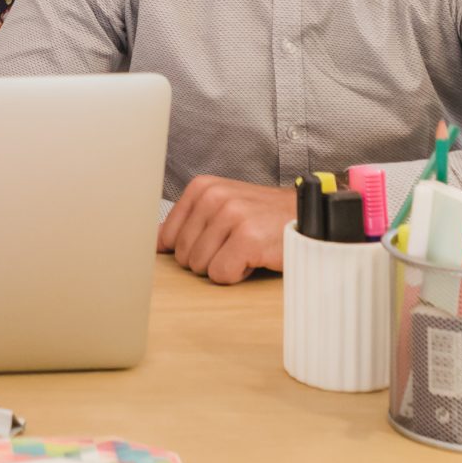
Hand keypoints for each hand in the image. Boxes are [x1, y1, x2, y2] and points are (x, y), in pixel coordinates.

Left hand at [157, 176, 291, 283]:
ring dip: (226, 266)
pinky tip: (254, 258)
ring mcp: (231, 215)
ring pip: (201, 267)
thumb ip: (188, 223)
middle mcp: (213, 197)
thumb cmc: (262, 219)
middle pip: (183, 256)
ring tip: (246, 249)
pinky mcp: (248, 237)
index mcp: (201, 188)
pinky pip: (222, 274)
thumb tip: (153, 244)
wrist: (308, 218)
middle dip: (210, 259)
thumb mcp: (221, 209)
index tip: (216, 241)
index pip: (166, 238)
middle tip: (236, 244)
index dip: (191, 249)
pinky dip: (238, 274)